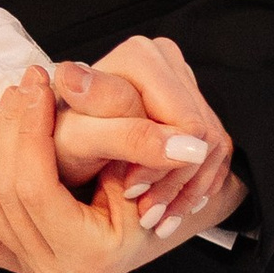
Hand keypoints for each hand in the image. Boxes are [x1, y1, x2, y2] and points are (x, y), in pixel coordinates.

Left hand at [0, 59, 228, 272]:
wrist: (164, 208)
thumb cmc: (163, 183)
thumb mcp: (152, 157)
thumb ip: (134, 135)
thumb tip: (154, 123)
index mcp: (91, 255)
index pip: (34, 186)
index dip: (30, 130)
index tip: (38, 85)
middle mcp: (57, 272)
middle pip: (4, 192)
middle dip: (9, 128)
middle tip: (25, 85)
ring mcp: (33, 269)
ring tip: (10, 102)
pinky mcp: (17, 260)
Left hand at [60, 37, 245, 241]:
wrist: (58, 148)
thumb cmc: (60, 142)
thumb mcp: (82, 140)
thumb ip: (129, 136)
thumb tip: (186, 143)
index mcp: (141, 56)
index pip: (186, 123)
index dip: (163, 164)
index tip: (133, 192)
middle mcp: (167, 60)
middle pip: (203, 134)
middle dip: (174, 180)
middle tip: (146, 214)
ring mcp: (184, 82)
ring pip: (212, 147)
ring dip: (184, 191)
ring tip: (154, 216)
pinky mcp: (194, 106)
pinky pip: (214, 153)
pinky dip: (192, 188)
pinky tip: (168, 207)